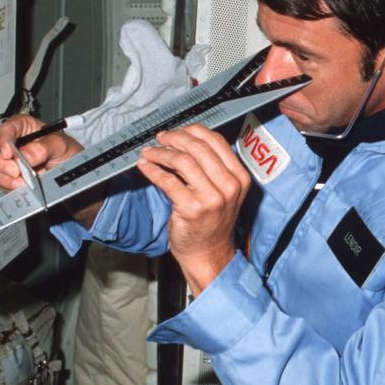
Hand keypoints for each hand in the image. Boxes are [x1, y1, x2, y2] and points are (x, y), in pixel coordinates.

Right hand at [0, 115, 83, 191]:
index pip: (6, 128)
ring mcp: (8, 161)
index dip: (4, 139)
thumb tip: (27, 154)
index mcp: (23, 127)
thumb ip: (45, 147)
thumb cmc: (67, 153)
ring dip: (3, 177)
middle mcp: (12, 143)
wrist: (71, 174)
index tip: (8, 153)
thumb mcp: (62, 145)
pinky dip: (8, 186)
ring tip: (22, 182)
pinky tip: (22, 187)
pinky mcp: (7, 177)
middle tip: (15, 171)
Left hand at [137, 125, 251, 295]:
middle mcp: (229, 186)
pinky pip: (168, 181)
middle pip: (199, 147)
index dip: (193, 131)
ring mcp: (211, 198)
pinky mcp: (191, 209)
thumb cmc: (212, 222)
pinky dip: (153, 170)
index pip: (216, 142)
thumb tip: (185, 140)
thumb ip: (212, 168)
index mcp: (239, 177)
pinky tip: (145, 167)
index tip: (177, 131)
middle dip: (175, 138)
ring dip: (161, 153)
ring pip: (183, 161)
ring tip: (150, 152)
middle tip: (161, 138)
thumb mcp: (224, 191)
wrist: (208, 253)